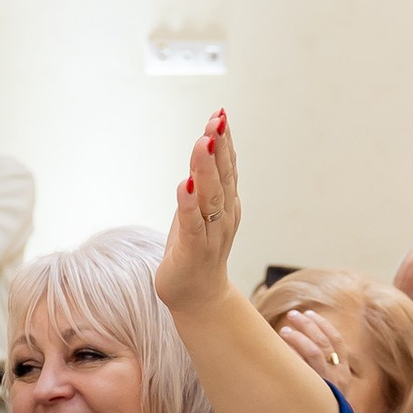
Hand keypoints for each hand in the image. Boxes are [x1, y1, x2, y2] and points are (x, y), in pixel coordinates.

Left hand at [154, 108, 239, 321]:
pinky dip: (189, 204)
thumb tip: (206, 143)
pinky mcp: (194, 251)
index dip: (225, 142)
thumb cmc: (195, 249)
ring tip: (203, 143)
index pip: (227, 168)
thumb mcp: (199, 209)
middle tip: (217, 120)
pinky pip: (192, 224)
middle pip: (223, 177)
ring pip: (210, 197)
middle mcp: (223, 216)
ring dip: (206, 169)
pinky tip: (185, 185)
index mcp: (226, 204)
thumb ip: (204, 180)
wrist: (197, 297)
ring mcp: (211, 234)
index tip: (219, 115)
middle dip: (219, 147)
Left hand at [272, 306, 351, 391]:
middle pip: (323, 341)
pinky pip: (301, 367)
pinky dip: (291, 356)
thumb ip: (323, 369)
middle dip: (307, 325)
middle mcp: (338, 375)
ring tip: (284, 330)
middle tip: (292, 314)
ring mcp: (327, 383)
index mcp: (344, 371)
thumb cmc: (323, 409)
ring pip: (313, 351)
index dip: (323, 324)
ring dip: (298, 337)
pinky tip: (280, 350)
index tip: (309, 313)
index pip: (337, 340)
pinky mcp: (314, 392)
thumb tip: (304, 344)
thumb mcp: (331, 388)